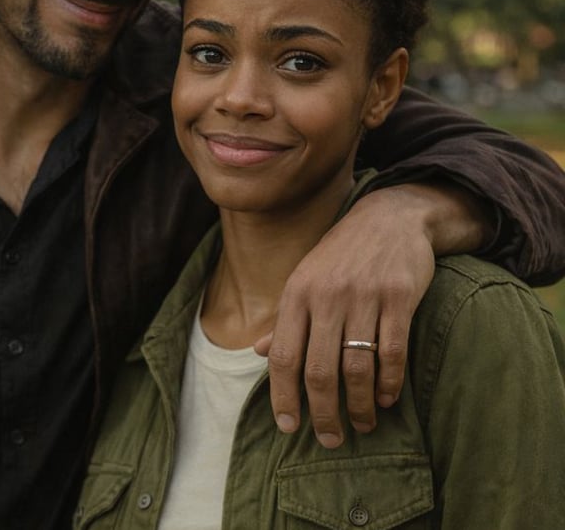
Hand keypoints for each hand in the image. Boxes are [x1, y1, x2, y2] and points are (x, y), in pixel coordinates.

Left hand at [255, 181, 490, 447]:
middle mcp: (326, 297)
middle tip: (331, 439)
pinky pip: (393, 351)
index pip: (282, 355)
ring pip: (357, 366)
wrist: (389, 217)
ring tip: (362, 425)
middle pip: (319, 370)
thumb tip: (257, 352)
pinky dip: (389, 381)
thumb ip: (283, 319)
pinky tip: (386, 398)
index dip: (282, 396)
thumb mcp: (304, 279)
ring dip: (359, 404)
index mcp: (297, 294)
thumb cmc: (340, 255)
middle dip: (324, 413)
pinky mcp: (399, 297)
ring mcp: (364, 296)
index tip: (288, 426)